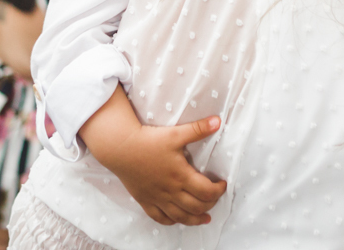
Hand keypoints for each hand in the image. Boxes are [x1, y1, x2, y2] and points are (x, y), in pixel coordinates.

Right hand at [93, 116, 226, 226]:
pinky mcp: (145, 200)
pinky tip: (178, 219)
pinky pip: (160, 218)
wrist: (120, 148)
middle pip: (197, 206)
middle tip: (214, 197)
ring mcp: (157, 198)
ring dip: (196, 219)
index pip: (207, 191)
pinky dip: (172, 221)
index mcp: (181, 175)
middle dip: (210, 204)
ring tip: (205, 218)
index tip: (222, 184)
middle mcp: (171, 191)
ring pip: (181, 217)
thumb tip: (218, 121)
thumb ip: (198, 129)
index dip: (219, 191)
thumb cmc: (148, 140)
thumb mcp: (175, 133)